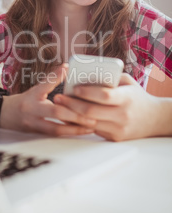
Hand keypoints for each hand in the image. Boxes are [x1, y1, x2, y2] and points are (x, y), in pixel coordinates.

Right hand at [0, 65, 95, 135]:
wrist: (4, 115)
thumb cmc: (24, 102)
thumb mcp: (36, 89)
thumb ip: (51, 80)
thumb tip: (66, 67)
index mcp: (33, 95)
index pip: (45, 84)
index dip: (56, 77)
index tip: (67, 69)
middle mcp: (32, 109)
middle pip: (55, 112)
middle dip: (75, 114)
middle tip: (92, 115)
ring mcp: (33, 124)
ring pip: (55, 129)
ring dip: (75, 129)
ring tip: (91, 126)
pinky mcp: (36, 134)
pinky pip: (55, 136)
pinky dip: (68, 134)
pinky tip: (81, 132)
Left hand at [54, 73, 171, 140]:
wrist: (153, 119)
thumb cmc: (136, 96)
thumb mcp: (127, 82)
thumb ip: (109, 78)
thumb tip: (85, 75)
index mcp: (126, 98)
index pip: (104, 95)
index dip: (87, 92)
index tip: (73, 87)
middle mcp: (122, 115)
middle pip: (91, 111)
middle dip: (71, 104)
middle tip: (58, 98)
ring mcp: (118, 129)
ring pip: (88, 123)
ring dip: (71, 115)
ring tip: (59, 106)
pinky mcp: (114, 138)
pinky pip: (92, 130)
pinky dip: (79, 123)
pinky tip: (69, 116)